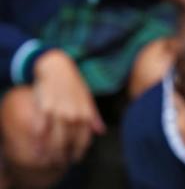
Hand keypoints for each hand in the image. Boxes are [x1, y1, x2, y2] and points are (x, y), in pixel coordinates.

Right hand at [33, 50, 104, 164]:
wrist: (57, 67)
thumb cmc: (73, 83)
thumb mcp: (87, 97)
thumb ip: (93, 115)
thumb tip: (101, 131)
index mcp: (86, 112)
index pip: (84, 140)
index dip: (79, 152)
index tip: (76, 158)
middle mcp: (73, 114)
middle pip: (68, 144)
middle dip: (64, 156)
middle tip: (60, 160)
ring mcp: (58, 112)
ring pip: (54, 141)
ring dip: (51, 153)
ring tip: (49, 157)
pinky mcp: (44, 109)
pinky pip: (40, 132)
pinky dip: (39, 142)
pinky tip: (39, 146)